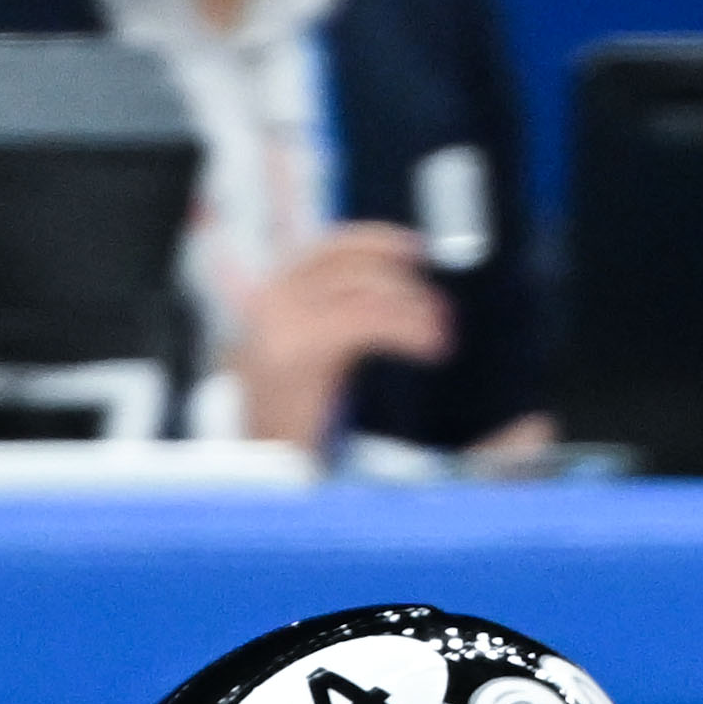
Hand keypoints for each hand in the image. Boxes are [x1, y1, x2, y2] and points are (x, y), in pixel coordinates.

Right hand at [227, 222, 454, 451]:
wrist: (262, 463)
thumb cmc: (293, 416)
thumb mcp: (308, 353)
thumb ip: (335, 316)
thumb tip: (392, 291)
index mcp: (275, 292)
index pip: (330, 247)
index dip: (376, 240)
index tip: (417, 248)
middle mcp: (275, 297)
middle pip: (351, 263)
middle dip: (402, 281)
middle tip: (441, 309)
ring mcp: (285, 321)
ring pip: (364, 291)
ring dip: (412, 309)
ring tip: (440, 335)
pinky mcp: (303, 348)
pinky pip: (368, 321)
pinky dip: (406, 330)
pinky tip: (428, 348)